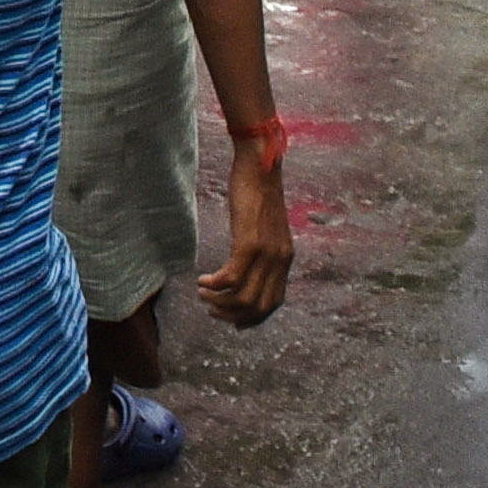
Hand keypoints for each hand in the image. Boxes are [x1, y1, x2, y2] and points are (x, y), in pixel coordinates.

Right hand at [199, 151, 293, 324]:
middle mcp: (280, 261)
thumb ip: (262, 245)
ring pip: (245, 297)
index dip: (254, 318)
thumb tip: (248, 259)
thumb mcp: (265, 224)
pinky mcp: (249, 243)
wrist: (261, 165)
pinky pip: (231, 277)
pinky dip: (215, 285)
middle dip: (233, 315)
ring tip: (202, 295)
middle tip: (212, 311)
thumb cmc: (259, 188)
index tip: (234, 322)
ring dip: (220, 302)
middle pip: (260, 306)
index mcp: (285, 258)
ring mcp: (266, 254)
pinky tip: (202, 280)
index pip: (274, 302)